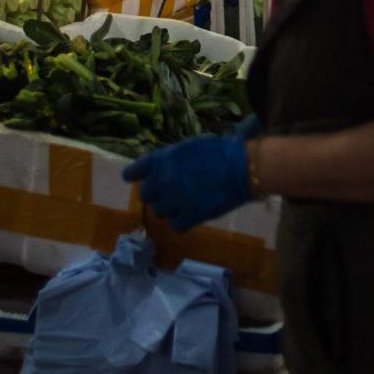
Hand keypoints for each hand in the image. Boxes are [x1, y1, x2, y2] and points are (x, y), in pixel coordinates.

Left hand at [122, 127, 253, 228]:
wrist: (241, 168)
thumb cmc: (218, 151)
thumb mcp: (188, 148)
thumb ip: (170, 160)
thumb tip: (162, 169)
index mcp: (160, 161)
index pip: (133, 172)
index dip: (135, 175)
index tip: (138, 177)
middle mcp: (161, 182)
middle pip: (145, 195)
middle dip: (155, 193)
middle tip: (167, 191)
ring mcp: (174, 202)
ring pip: (159, 212)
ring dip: (169, 207)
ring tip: (182, 202)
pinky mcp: (189, 218)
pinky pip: (176, 225)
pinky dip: (182, 221)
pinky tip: (191, 214)